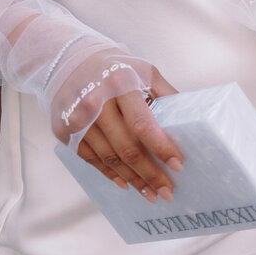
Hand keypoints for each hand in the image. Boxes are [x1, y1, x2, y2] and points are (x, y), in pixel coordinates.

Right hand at [72, 69, 182, 202]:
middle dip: (150, 174)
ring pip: (109, 158)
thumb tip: (191, 122)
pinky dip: (110, 174)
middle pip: (126, 148)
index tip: (178, 166)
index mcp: (120, 84)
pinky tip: (127, 183)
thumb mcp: (145, 72)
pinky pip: (91, 159)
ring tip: (151, 194)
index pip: (142, 124)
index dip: (161, 148)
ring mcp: (77, 118)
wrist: (69, 61)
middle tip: (167, 192)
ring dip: (133, 180)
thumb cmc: (116, 68)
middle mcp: (95, 102)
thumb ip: (166, 95)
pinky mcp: (64, 131)